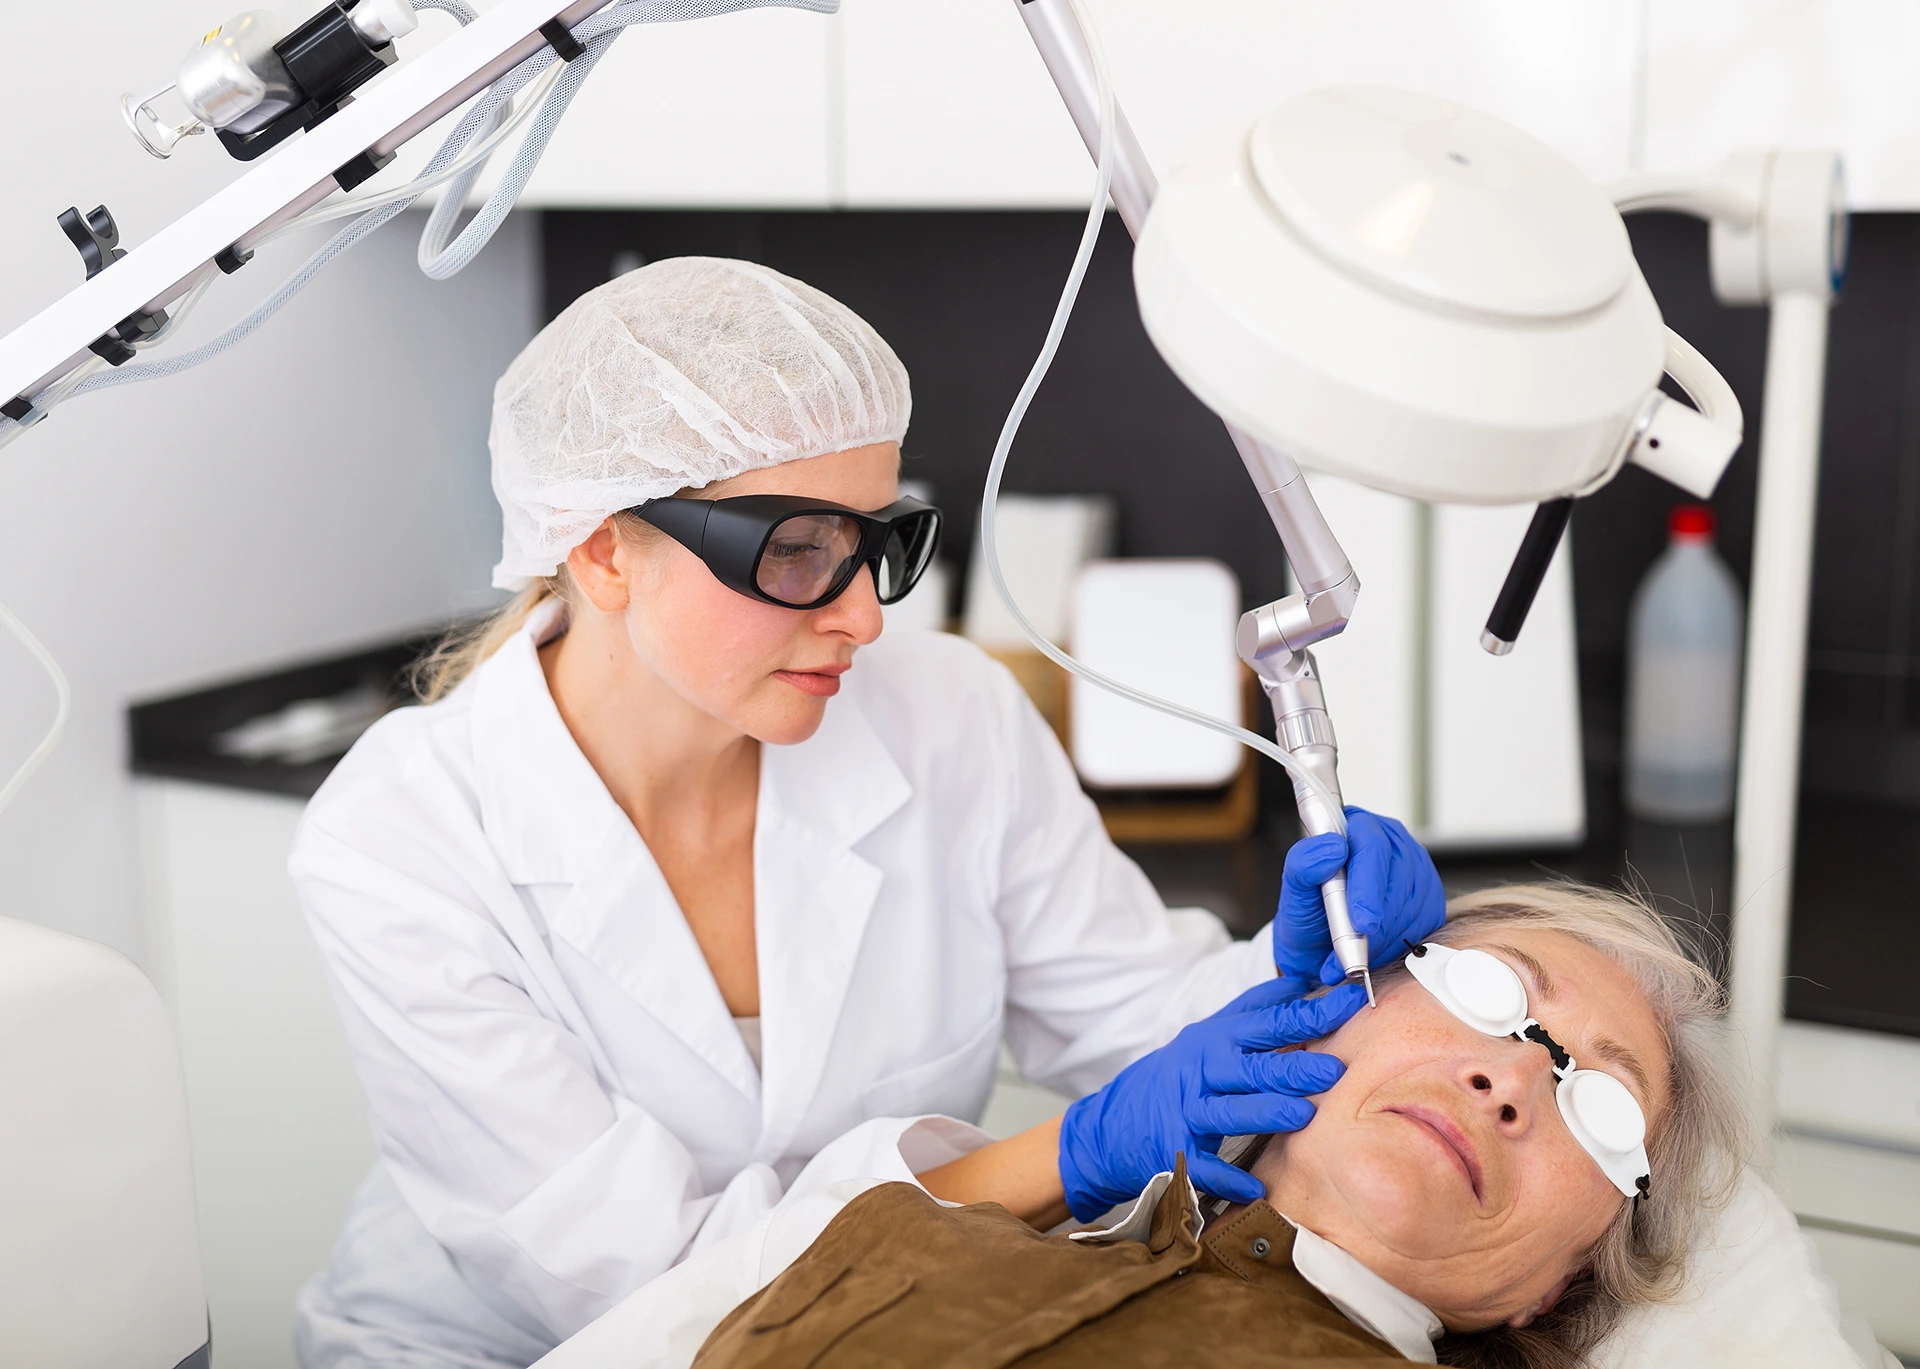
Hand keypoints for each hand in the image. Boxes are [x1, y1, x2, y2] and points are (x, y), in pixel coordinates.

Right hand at [1056, 980, 1365, 1218]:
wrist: (1110, 1126)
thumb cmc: (1173, 1077)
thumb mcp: (1206, 1035)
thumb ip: (1253, 1011)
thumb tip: (1301, 982)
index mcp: (1214, 1040)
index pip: (1267, 1023)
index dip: (1308, 1014)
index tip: (1349, 1004)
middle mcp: (1200, 1072)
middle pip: (1250, 1068)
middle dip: (1292, 1068)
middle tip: (1333, 1071)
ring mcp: (1186, 1112)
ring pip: (1228, 1112)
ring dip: (1265, 1113)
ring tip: (1302, 1116)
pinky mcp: (1173, 1152)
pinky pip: (1203, 1166)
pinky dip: (1228, 1178)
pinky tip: (1256, 1187)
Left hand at [1274, 806, 1445, 987]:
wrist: (1320, 944)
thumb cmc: (1309, 911)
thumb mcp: (1295, 890)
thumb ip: (1303, 864)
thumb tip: (1332, 848)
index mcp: (1356, 828)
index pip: (1371, 847)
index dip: (1368, 886)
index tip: (1362, 922)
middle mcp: (1391, 843)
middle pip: (1398, 879)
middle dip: (1376, 924)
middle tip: (1351, 954)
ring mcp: (1415, 869)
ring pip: (1412, 906)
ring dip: (1384, 941)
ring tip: (1354, 955)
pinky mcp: (1430, 897)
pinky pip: (1425, 925)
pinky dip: (1398, 946)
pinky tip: (1374, 952)